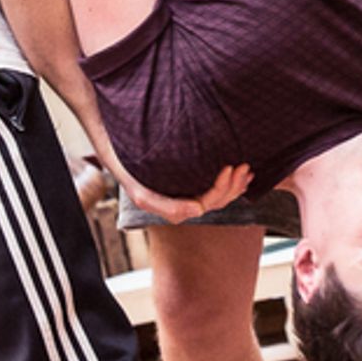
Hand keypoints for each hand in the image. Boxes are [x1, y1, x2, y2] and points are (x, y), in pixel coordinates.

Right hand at [105, 155, 253, 225]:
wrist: (115, 147)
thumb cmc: (127, 168)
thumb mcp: (140, 193)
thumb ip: (166, 206)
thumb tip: (197, 212)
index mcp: (173, 207)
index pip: (206, 203)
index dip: (222, 189)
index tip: (229, 167)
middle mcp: (181, 202)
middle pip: (216, 201)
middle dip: (233, 186)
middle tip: (244, 165)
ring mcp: (185, 192)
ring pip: (218, 196)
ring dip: (234, 185)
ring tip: (246, 168)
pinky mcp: (187, 181)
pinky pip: (212, 187)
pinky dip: (229, 182)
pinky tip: (238, 173)